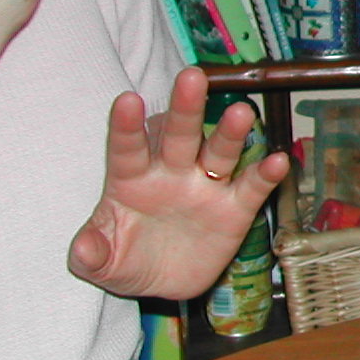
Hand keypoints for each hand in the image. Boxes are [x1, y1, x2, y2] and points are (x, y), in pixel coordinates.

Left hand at [67, 66, 288, 298]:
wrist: (163, 283)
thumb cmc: (126, 259)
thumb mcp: (102, 263)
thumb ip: (92, 254)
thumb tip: (81, 250)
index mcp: (132, 179)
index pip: (127, 149)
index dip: (127, 126)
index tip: (127, 100)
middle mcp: (171, 174)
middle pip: (179, 135)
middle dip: (186, 108)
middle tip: (192, 77)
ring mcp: (205, 188)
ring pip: (218, 153)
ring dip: (230, 133)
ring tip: (241, 112)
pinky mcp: (234, 209)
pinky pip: (252, 188)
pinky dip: (265, 174)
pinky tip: (277, 161)